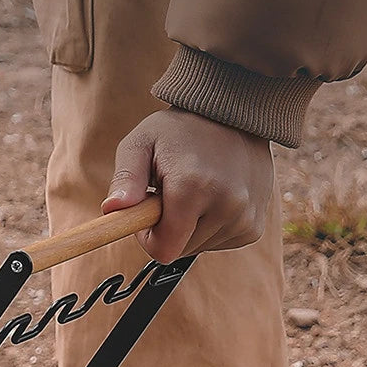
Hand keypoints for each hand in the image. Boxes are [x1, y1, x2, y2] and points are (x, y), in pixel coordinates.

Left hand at [102, 108, 273, 263]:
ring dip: (188, 227)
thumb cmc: (179, 130)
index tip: (147, 210)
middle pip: (179, 250)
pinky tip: (211, 198)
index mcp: (193, 188)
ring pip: (198, 247)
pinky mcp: (254, 227)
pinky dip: (209, 227)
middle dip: (167, 228)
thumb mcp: (141, 143)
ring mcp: (245, 218)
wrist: (234, 115)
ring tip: (193, 189)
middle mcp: (226, 206)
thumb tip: (111, 209)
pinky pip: (218, 243)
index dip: (147, 236)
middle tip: (170, 192)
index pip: (163, 249)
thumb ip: (125, 178)